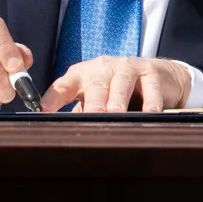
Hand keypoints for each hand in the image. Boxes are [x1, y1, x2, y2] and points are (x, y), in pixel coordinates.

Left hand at [43, 55, 196, 112]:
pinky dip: (151, 101)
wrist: (159, 75)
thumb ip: (79, 113)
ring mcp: (128, 68)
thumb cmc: (119, 90)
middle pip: (96, 84)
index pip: (64, 85)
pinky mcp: (151, 73)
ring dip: (118, 97)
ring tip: (116, 111)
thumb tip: (61, 134)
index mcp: (83, 75)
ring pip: (122, 82)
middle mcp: (103, 68)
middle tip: (91, 114)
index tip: (43, 110)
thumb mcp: (96, 98)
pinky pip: (151, 88)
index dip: (53, 97)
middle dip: (93, 100)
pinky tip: (150, 112)